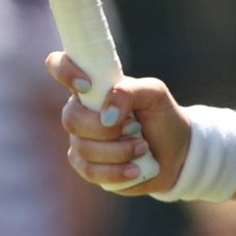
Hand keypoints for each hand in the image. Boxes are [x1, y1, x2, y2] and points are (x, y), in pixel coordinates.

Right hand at [45, 50, 187, 193]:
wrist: (176, 153)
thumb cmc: (161, 116)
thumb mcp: (154, 94)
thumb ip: (129, 92)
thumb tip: (106, 115)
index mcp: (93, 85)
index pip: (59, 65)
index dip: (64, 71)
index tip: (87, 86)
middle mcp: (81, 110)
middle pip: (71, 117)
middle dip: (104, 128)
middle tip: (134, 128)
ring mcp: (81, 139)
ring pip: (83, 148)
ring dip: (118, 151)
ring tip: (143, 147)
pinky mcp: (87, 166)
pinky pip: (89, 170)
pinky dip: (115, 171)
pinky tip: (134, 169)